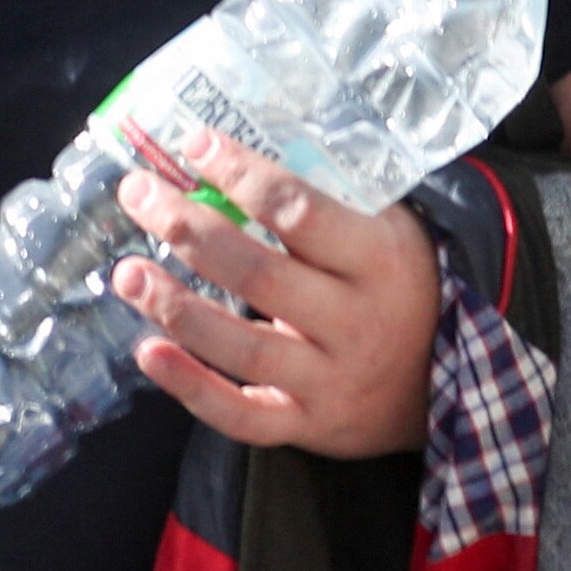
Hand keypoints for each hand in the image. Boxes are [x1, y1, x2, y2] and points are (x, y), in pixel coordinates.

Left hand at [112, 132, 439, 458]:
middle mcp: (357, 322)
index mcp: (380, 259)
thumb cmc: (392, 286)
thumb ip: (322, 196)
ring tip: (126, 273)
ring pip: (244, 348)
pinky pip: (242, 416)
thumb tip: (228, 146)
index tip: (193, 145)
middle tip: (137, 195)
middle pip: (260, 276)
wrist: (444, 383)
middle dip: (189, 231)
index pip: (302, 212)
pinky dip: (191, 387)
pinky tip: (147, 351)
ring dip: (176, 308)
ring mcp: (330, 380)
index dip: (243, 175)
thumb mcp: (382, 232)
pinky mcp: (306, 425)